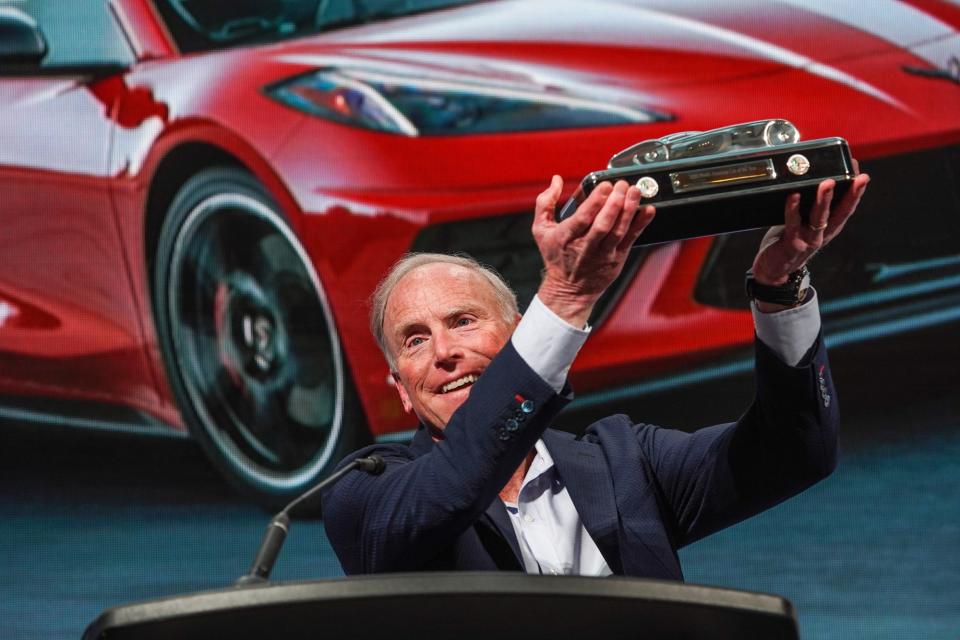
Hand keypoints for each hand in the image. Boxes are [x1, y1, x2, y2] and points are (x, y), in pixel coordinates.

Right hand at [532, 175, 654, 326]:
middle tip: (622, 185)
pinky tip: (648, 210)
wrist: (569, 290)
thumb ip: (545, 203)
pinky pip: (631, 240)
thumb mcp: (541, 230)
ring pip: (619, 231)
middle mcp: (585, 247)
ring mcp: (603, 254)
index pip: (582, 218)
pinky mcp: (617, 259)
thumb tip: (556, 180)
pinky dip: (641, 224)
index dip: (595, 202)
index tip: (605, 186)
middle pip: (603, 224)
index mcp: (566, 237)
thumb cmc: (556, 256)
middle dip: (615, 203)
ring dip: (629, 210)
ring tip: (635, 191)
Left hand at [752, 167, 870, 288]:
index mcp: (830, 228)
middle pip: (840, 212)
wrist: (775, 271)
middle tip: (857, 177)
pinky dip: (793, 209)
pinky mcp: (792, 243)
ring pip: (819, 217)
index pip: (847, 208)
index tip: (861, 173)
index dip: (856, 191)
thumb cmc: (789, 241)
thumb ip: (811, 207)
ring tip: (828, 183)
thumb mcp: (805, 224)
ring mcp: (808, 239)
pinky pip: (792, 223)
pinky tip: (793, 196)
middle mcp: (823, 233)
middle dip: (851, 194)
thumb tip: (813, 181)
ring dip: (824, 200)